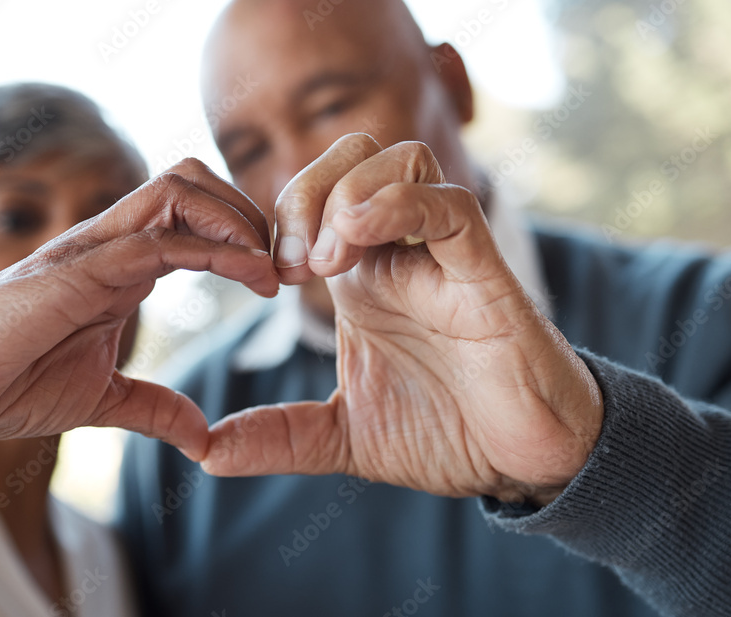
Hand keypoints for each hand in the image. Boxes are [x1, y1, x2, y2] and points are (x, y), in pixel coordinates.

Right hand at [0, 159, 275, 460]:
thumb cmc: (4, 385)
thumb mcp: (100, 400)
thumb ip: (153, 408)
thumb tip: (201, 434)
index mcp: (118, 268)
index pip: (191, 216)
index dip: (243, 236)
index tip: (278, 281)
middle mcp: (108, 245)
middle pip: (192, 181)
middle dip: (249, 212)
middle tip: (283, 265)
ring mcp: (92, 251)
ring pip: (179, 188)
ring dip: (240, 218)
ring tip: (271, 268)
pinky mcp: (77, 271)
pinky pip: (158, 239)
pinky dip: (217, 248)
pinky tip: (252, 278)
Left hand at [202, 135, 603, 503]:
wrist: (522, 463)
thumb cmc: (445, 432)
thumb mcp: (343, 436)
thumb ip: (279, 436)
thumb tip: (207, 454)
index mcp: (364, 277)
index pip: (316, 197)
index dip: (276, 217)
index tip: (261, 276)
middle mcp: (401, 254)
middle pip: (353, 155)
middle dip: (304, 191)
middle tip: (287, 264)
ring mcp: (444, 257)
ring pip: (401, 158)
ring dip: (346, 193)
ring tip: (322, 263)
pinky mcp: (486, 274)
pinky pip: (451, 204)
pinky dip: (400, 203)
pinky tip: (358, 238)